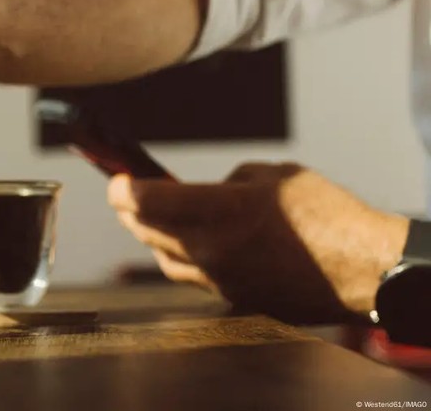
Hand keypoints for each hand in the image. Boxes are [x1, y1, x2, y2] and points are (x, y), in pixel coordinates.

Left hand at [107, 163, 407, 322]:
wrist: (360, 269)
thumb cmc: (324, 214)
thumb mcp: (274, 175)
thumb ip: (229, 183)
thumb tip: (205, 194)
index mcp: (219, 211)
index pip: (147, 201)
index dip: (122, 189)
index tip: (115, 180)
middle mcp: (210, 249)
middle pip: (147, 231)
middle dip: (130, 211)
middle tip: (124, 197)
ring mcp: (218, 278)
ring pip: (163, 258)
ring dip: (150, 238)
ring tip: (147, 221)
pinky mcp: (230, 298)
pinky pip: (189, 277)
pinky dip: (178, 259)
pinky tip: (183, 247)